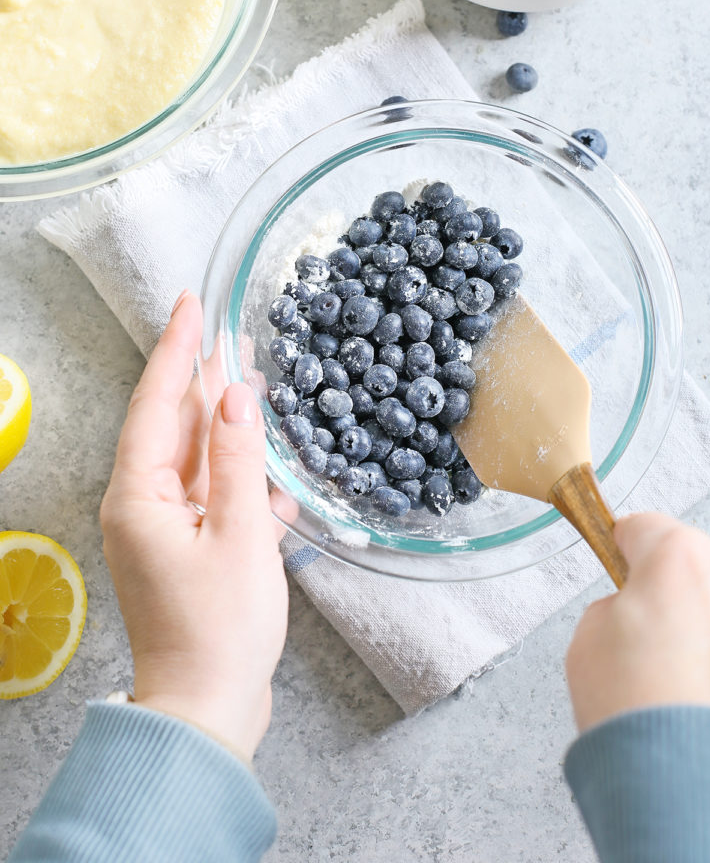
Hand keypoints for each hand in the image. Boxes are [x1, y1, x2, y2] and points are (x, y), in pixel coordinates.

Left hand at [100, 291, 295, 761]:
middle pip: (171, 426)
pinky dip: (236, 475)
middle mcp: (141, 506)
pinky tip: (266, 466)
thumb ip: (238, 459)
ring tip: (251, 384)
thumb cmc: (220, 629)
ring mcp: (162, 529)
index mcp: (138, 497)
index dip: (176, 349)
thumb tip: (235, 395)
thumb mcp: (240, 535)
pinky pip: (209, 495)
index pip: (155, 403)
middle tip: (229, 333)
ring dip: (223, 425)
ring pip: (193, 458)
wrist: (207, 709)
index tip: (190, 304)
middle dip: (201, 380)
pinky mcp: (186, 550)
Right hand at [566, 513, 709, 732]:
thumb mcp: (589, 632)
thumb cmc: (632, 703)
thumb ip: (615, 601)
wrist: (671, 772)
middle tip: (651, 622)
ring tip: (683, 661)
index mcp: (677, 553)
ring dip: (702, 614)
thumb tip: (632, 607)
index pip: (643, 527)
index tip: (619, 562)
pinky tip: (700, 680)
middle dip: (673, 582)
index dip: (622, 548)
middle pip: (692, 556)